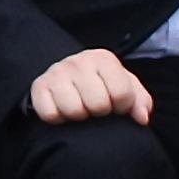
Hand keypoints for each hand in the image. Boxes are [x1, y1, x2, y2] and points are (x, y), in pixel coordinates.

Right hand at [29, 47, 156, 125]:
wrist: (68, 74)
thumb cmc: (102, 83)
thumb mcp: (126, 86)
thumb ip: (140, 101)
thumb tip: (140, 118)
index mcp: (103, 59)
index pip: (121, 94)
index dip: (122, 107)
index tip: (117, 105)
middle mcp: (78, 62)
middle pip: (98, 104)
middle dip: (100, 112)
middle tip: (96, 107)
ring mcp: (56, 73)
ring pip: (74, 111)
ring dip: (80, 116)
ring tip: (81, 108)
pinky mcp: (38, 87)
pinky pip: (50, 115)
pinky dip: (58, 119)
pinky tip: (64, 110)